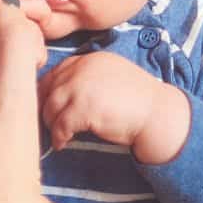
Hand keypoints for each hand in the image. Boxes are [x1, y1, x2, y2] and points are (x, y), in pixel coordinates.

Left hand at [38, 52, 190, 163]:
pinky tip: (62, 144)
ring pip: (51, 107)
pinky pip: (60, 125)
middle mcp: (83, 69)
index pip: (56, 72)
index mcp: (90, 59)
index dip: (47, 90)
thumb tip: (60, 93)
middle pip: (49, 88)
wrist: (158, 114)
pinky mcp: (84, 108)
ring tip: (57, 135)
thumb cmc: (136, 100)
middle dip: (45, 107)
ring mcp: (82, 87)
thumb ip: (87, 77)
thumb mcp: (111, 76)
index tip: (46, 105)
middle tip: (47, 123)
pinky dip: (58, 137)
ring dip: (50, 124)